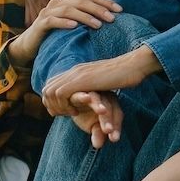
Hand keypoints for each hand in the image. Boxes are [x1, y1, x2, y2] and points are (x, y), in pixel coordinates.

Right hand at [9, 0, 120, 68]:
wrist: (33, 41)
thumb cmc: (58, 28)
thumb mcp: (75, 14)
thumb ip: (88, 0)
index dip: (105, 2)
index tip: (120, 10)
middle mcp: (58, 2)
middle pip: (81, 2)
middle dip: (98, 10)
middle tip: (112, 18)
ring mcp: (47, 12)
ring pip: (68, 11)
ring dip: (84, 17)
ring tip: (98, 25)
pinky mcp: (40, 23)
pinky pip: (52, 21)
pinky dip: (64, 23)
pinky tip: (75, 26)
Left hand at [40, 42, 155, 115]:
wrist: (133, 65)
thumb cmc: (125, 74)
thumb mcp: (103, 79)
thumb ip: (94, 83)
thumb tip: (93, 91)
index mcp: (78, 71)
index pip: (51, 85)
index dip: (52, 101)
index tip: (64, 111)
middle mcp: (74, 71)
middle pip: (46, 89)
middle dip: (51, 105)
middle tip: (64, 116)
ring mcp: (76, 74)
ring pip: (50, 92)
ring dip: (57, 107)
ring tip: (71, 114)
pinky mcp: (81, 80)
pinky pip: (60, 94)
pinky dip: (64, 105)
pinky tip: (77, 112)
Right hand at [66, 91, 123, 147]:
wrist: (71, 102)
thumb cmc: (88, 114)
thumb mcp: (94, 125)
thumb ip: (98, 133)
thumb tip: (97, 145)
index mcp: (112, 104)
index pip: (117, 115)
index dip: (115, 127)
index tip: (114, 139)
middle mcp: (103, 96)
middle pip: (108, 107)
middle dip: (107, 120)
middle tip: (108, 130)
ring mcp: (90, 92)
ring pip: (96, 98)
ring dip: (98, 104)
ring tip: (102, 111)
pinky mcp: (75, 92)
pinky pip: (78, 94)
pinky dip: (81, 98)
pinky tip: (82, 104)